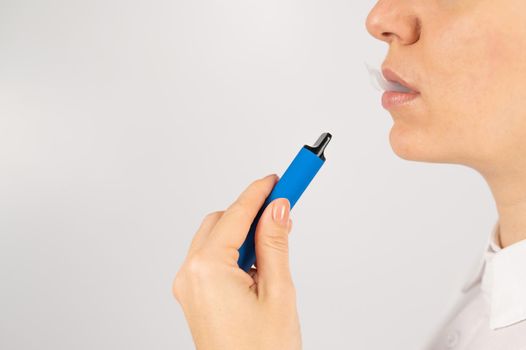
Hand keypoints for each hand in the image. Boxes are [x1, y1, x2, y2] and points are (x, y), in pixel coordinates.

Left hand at [172, 174, 301, 349]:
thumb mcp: (278, 292)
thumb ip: (275, 244)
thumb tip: (277, 210)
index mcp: (207, 270)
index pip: (237, 215)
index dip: (261, 192)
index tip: (281, 177)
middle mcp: (190, 274)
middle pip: (221, 221)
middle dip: (251, 210)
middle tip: (283, 203)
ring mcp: (188, 286)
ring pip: (215, 238)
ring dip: (244, 231)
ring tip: (276, 235)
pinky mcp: (194, 296)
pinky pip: (212, 258)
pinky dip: (234, 249)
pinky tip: (259, 257)